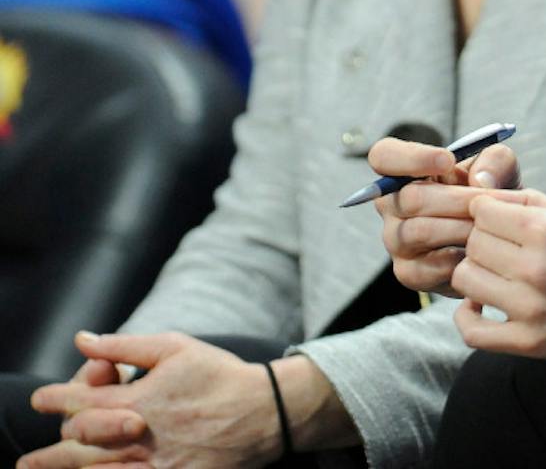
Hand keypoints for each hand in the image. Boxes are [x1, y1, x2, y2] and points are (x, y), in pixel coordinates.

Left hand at [23, 333, 281, 468]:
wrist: (265, 411)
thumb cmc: (219, 374)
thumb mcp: (174, 348)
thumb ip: (125, 347)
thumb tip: (83, 340)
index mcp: (139, 399)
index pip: (80, 402)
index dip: (54, 399)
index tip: (40, 399)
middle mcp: (140, 435)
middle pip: (78, 446)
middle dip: (49, 452)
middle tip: (28, 461)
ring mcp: (154, 464)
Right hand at [368, 136, 520, 295]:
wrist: (499, 236)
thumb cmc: (491, 193)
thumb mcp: (500, 167)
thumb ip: (494, 161)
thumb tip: (480, 182)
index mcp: (404, 171)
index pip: (384, 155)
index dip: (411, 157)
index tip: (448, 160)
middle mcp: (392, 204)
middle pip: (410, 197)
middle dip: (455, 199)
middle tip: (487, 202)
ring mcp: (396, 240)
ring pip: (419, 231)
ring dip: (459, 227)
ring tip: (488, 226)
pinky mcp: (408, 272)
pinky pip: (427, 266)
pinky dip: (458, 258)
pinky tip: (478, 252)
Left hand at [450, 188, 545, 371]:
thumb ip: (530, 203)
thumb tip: (482, 196)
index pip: (480, 210)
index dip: (485, 215)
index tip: (496, 224)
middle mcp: (536, 264)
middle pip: (472, 244)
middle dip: (482, 244)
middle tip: (501, 252)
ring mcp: (531, 306)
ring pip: (465, 281)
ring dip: (476, 277)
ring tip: (495, 278)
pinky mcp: (530, 342)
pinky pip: (472, 331)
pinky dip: (467, 319)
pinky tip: (480, 308)